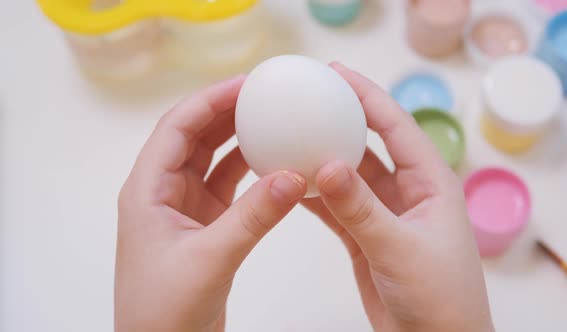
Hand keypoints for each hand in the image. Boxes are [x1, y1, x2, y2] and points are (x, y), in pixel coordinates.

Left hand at [115, 76, 306, 331]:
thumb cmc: (163, 312)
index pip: (177, 127)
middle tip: (263, 94)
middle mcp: (163, 193)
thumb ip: (253, 217)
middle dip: (226, 112)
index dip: (210, 100)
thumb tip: (292, 176)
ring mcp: (185, 209)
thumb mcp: (210, 258)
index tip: (246, 84)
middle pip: (195, 137)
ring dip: (238, 139)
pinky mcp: (205, 226)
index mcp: (147, 190)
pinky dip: (250, 172)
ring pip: (212, 160)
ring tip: (270, 118)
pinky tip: (273, 162)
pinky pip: (228, 186)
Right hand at [303, 63, 493, 331]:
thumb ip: (361, 208)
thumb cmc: (440, 300)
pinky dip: (315, 194)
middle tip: (310, 96)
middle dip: (343, 118)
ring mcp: (385, 215)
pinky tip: (292, 181)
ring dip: (325, 157)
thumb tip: (326, 165)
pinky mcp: (366, 237)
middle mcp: (409, 193)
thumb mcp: (400, 249)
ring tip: (293, 135)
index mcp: (431, 183)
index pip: (397, 126)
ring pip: (350, 175)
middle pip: (371, 144)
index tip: (336, 74)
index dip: (368, 96)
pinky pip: (337, 206)